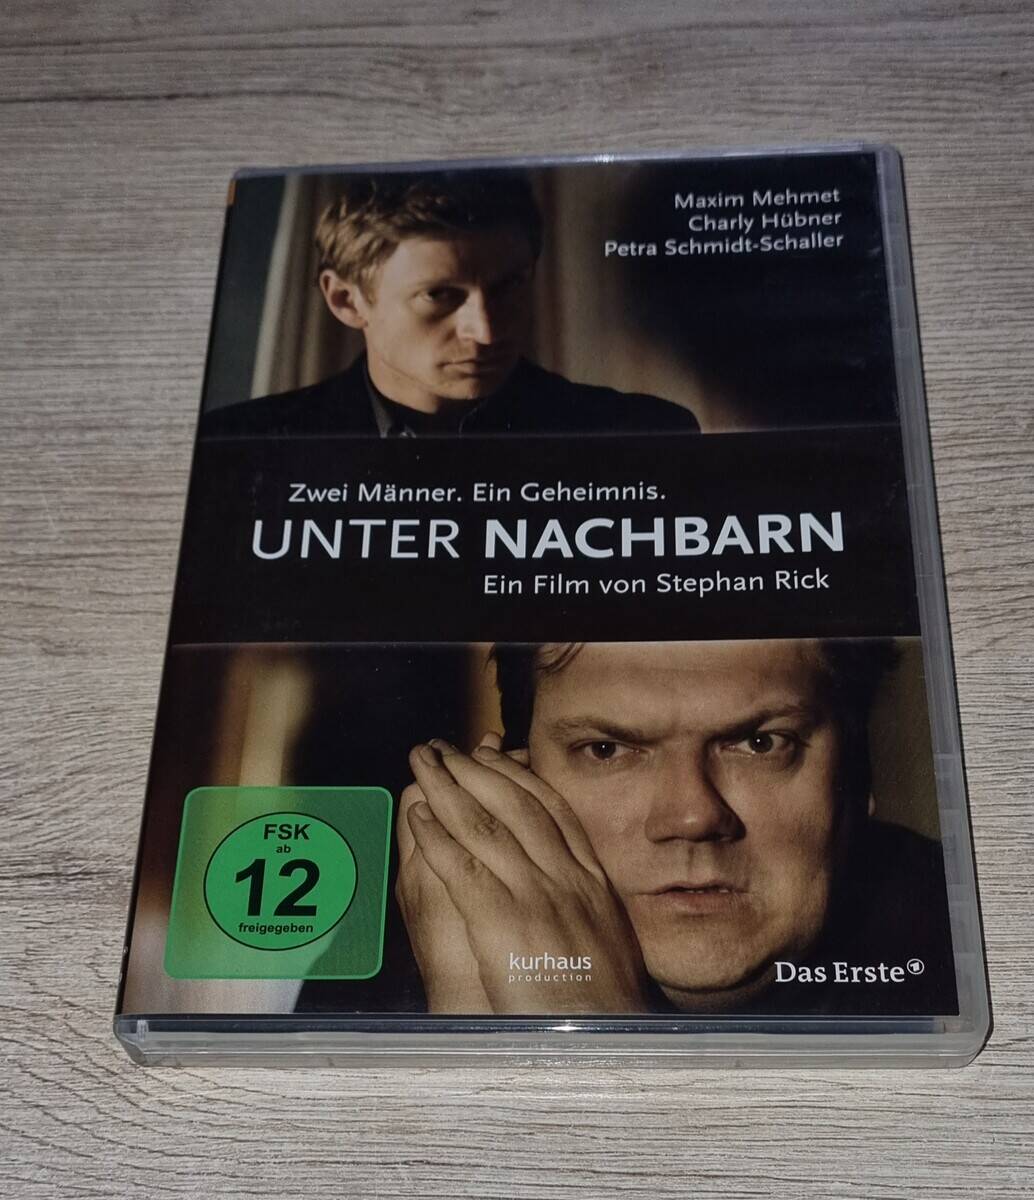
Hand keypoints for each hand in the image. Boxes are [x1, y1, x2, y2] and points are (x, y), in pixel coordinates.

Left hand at [405, 736, 649, 1014]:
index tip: (490, 752)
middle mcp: (564, 877)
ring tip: (422, 764)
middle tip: (443, 747)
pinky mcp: (504, 923)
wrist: (608, 1040)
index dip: (516, 774)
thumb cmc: (609, 1003)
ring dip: (446, 789)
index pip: (550, 808)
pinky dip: (437, 837)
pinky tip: (417, 817)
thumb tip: (578, 885)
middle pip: (514, 804)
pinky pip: (463, 867)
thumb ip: (591, 903)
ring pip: (484, 826)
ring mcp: (535, 896)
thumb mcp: (613, 939)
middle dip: (474, 769)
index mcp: (591, 879)